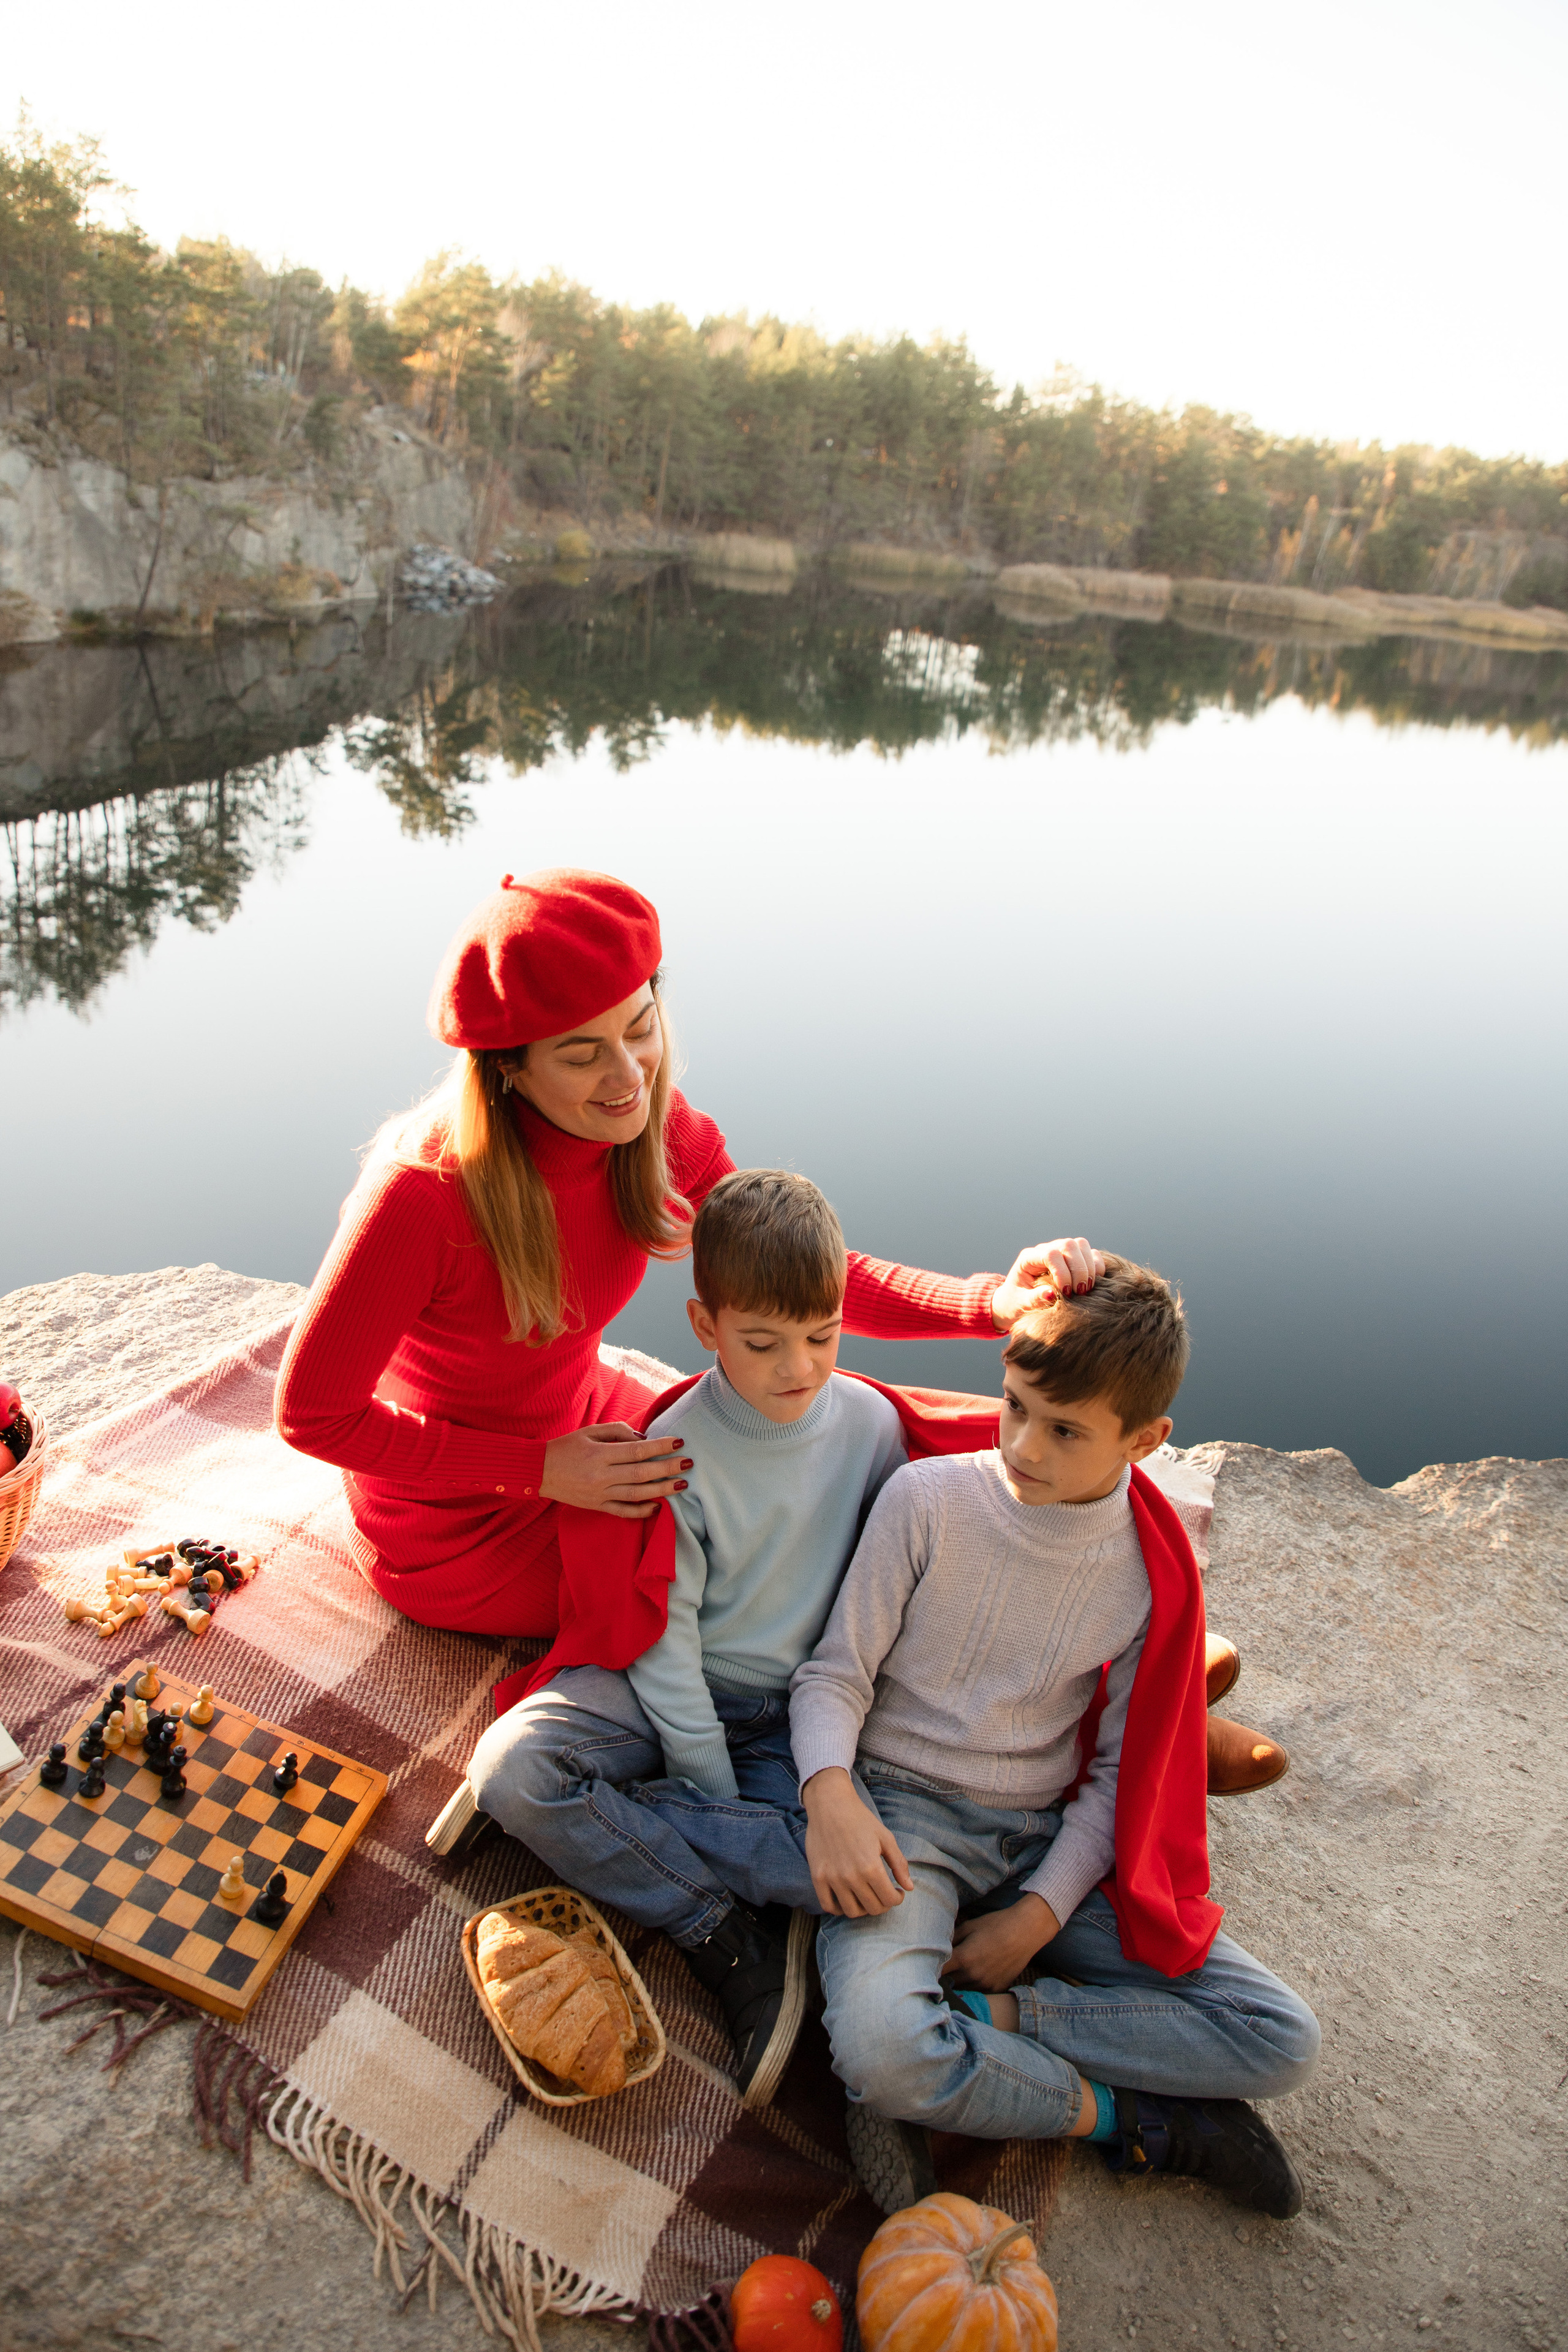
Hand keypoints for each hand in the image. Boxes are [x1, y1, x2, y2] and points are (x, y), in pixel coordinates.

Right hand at [540, 1423, 691, 1518]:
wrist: (538, 1472)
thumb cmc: (566, 1447)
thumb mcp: (589, 1431)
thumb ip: (617, 1431)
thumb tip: (644, 1439)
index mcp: (599, 1454)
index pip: (636, 1451)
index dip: (660, 1447)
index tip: (679, 1441)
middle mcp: (601, 1476)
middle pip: (641, 1473)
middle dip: (667, 1468)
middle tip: (689, 1463)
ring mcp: (599, 1494)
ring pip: (636, 1494)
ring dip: (661, 1490)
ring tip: (681, 1484)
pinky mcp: (597, 1507)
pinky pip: (622, 1512)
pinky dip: (641, 1511)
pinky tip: (657, 1507)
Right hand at [803, 1768, 914, 1916]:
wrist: (830, 1804)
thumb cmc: (860, 1819)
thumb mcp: (885, 1838)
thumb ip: (899, 1864)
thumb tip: (909, 1888)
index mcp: (871, 1867)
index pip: (889, 1900)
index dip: (897, 1899)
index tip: (896, 1892)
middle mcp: (851, 1877)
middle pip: (872, 1908)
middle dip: (883, 1904)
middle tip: (883, 1894)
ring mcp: (832, 1878)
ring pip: (852, 1911)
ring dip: (863, 1908)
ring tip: (866, 1896)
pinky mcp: (818, 1877)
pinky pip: (828, 1906)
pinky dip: (839, 1908)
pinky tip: (847, 1898)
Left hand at [939, 1895, 1058, 1991]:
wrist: (1026, 1931)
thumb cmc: (996, 1924)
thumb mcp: (969, 1926)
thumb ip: (951, 1939)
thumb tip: (936, 1946)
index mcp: (964, 1958)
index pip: (937, 1972)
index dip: (928, 1970)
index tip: (924, 1967)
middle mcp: (973, 1975)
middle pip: (948, 1984)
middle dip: (942, 1978)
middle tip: (938, 1971)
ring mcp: (986, 1985)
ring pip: (962, 1990)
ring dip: (957, 1984)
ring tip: (956, 1973)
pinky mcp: (996, 1989)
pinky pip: (978, 1992)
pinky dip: (972, 1986)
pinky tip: (973, 1976)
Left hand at [992, 1238, 1104, 1330]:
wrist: (1016, 1302)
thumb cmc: (1015, 1304)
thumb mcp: (1020, 1304)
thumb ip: (1034, 1299)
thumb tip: (1052, 1293)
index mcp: (1029, 1258)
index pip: (1050, 1254)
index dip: (1062, 1273)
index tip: (1066, 1293)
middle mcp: (1045, 1250)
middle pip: (1069, 1245)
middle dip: (1079, 1269)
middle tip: (1080, 1292)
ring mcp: (1060, 1252)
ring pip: (1081, 1245)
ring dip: (1089, 1267)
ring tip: (1086, 1289)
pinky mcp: (1073, 1259)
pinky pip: (1090, 1253)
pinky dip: (1096, 1266)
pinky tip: (1093, 1284)